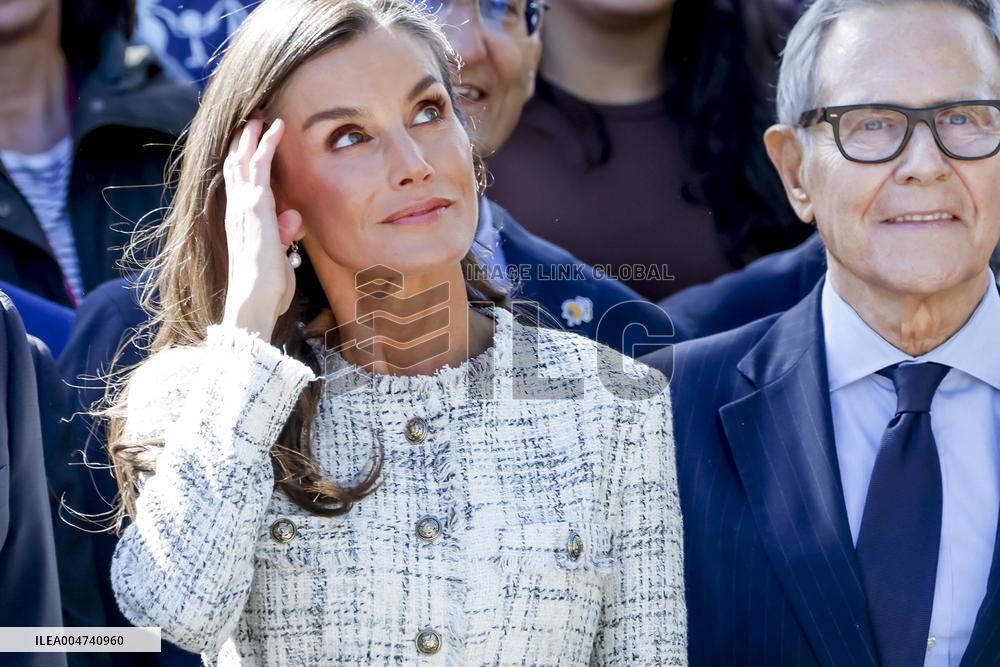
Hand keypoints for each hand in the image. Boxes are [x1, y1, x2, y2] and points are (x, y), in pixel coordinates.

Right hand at [220, 118, 302, 340]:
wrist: (255, 301)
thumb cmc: (268, 285)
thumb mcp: (280, 254)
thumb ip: (285, 234)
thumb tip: (294, 218)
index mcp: (240, 221)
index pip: (239, 183)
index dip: (242, 160)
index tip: (251, 141)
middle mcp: (237, 211)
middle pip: (235, 165)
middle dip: (243, 141)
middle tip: (253, 118)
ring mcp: (243, 208)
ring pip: (244, 161)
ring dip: (253, 136)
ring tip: (262, 116)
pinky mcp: (255, 209)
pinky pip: (259, 168)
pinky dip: (266, 146)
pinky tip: (273, 130)